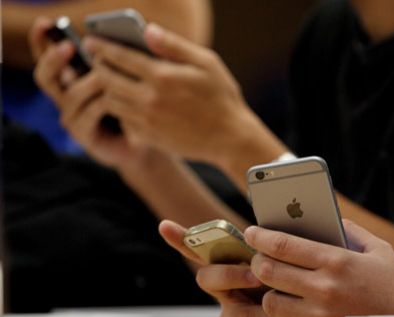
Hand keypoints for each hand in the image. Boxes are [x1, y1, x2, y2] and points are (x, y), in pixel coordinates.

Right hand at [30, 17, 155, 169]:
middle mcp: (66, 97)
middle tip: (69, 47)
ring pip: (71, 94)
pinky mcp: (84, 135)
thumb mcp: (124, 81)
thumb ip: (112, 64)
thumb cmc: (136, 106)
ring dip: (90, 82)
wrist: (145, 143)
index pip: (47, 57)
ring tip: (105, 76)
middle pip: (45, 75)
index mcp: (71, 79)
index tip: (45, 24)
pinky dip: (102, 104)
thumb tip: (107, 45)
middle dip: (54, 59)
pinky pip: (88, 115)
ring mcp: (72, 116)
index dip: (42, 41)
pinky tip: (117, 100)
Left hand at [82, 24, 283, 171]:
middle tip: (95, 61)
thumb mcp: (207, 63)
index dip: (102, 47)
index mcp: (163, 76)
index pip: (121, 57)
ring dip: (104, 89)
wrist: (230, 138)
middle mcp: (150, 98)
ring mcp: (147, 120)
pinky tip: (123, 102)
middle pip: (108, 79)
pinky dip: (118, 109)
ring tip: (106, 81)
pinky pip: (122, 120)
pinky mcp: (148, 136)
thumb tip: (148, 31)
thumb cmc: (222, 97)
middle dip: (97, 67)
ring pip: (110, 101)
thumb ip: (175, 46)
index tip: (91, 41)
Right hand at [159, 220, 295, 316]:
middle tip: (257, 276)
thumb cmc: (300, 285)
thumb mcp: (290, 263)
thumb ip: (279, 250)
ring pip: (235, 316)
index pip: (201, 250)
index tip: (165, 226)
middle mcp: (225, 292)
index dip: (182, 239)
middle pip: (208, 279)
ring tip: (288, 312)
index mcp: (232, 266)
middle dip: (231, 275)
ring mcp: (231, 316)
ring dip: (264, 313)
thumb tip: (276, 232)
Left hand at [244, 220, 393, 316]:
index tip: (250, 232)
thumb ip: (350, 230)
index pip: (284, 245)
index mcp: (337, 261)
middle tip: (257, 259)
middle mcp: (325, 288)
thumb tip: (326, 217)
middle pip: (269, 272)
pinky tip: (286, 312)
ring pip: (271, 303)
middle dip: (257, 263)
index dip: (260, 237)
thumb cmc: (392, 285)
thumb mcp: (377, 250)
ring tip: (273, 288)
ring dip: (268, 294)